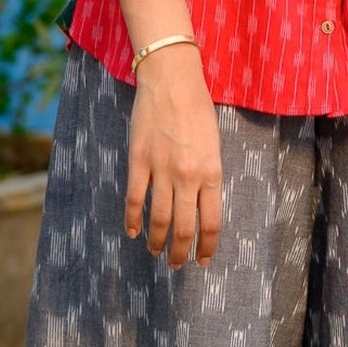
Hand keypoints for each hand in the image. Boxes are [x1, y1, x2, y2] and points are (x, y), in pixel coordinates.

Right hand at [126, 46, 222, 267]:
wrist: (172, 81)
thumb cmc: (197, 109)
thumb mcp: (214, 144)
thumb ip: (208, 174)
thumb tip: (201, 203)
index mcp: (211, 172)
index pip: (211, 222)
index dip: (207, 246)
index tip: (203, 259)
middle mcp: (188, 176)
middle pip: (184, 227)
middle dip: (180, 252)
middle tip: (177, 265)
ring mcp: (161, 170)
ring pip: (159, 218)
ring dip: (158, 241)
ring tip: (157, 253)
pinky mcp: (138, 161)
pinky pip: (134, 198)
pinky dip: (132, 219)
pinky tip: (133, 232)